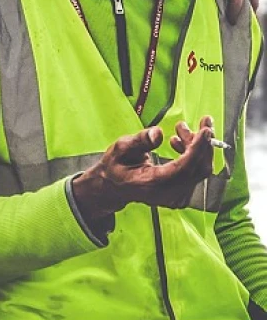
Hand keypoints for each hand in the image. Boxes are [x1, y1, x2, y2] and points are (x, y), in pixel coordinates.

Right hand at [71, 117, 213, 221]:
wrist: (113, 186)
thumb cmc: (116, 167)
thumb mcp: (120, 149)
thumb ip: (139, 141)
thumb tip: (158, 133)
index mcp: (152, 184)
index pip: (184, 167)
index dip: (198, 148)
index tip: (206, 129)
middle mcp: (168, 194)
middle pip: (197, 168)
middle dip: (201, 143)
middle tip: (197, 123)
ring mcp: (176, 196)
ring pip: (199, 169)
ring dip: (197, 147)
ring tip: (181, 129)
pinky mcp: (181, 193)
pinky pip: (195, 172)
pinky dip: (193, 155)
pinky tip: (179, 142)